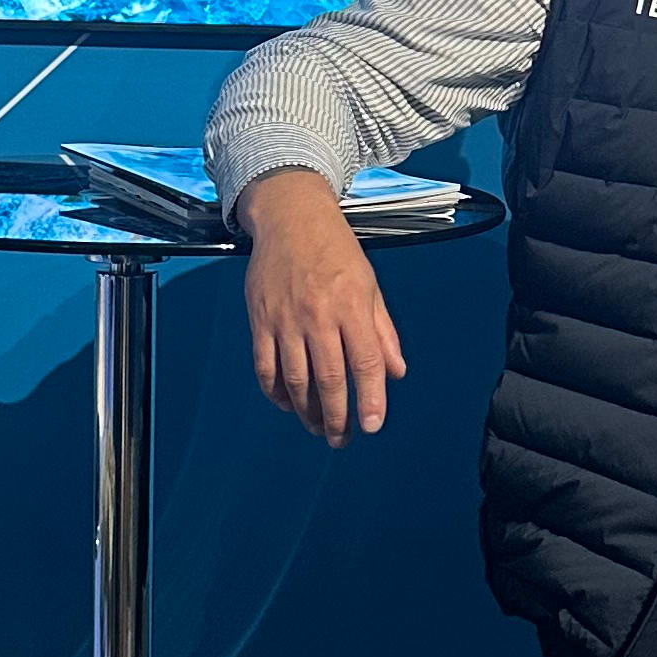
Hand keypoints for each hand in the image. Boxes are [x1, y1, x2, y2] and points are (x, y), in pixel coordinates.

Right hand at [239, 167, 408, 444]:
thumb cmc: (336, 250)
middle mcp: (319, 316)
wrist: (291, 218)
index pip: (365, 362)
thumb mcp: (370, 285)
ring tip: (318, 428)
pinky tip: (287, 404)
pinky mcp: (260, 320)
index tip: (372, 426)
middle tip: (342, 439)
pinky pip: (265, 366)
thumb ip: (383, 331)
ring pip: (296, 379)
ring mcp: (285, 320)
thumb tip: (397, 372)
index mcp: (352, 306)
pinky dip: (275, 392)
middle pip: (329, 379)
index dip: (370, 398)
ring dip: (307, 411)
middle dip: (337, 417)